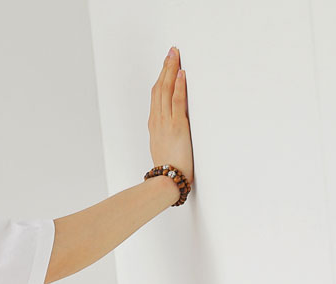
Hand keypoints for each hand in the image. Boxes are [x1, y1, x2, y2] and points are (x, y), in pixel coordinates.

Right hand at [149, 46, 193, 186]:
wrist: (167, 179)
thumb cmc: (168, 166)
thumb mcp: (163, 146)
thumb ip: (166, 133)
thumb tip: (172, 127)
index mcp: (154, 124)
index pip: (156, 95)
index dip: (161, 77)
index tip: (167, 65)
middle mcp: (157, 120)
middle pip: (159, 88)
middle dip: (165, 68)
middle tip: (172, 52)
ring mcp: (166, 122)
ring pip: (166, 91)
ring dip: (171, 71)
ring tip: (176, 56)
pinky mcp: (178, 126)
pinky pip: (176, 101)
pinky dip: (178, 86)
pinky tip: (181, 73)